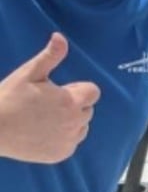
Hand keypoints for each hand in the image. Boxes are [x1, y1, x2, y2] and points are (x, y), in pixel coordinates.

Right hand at [0, 32, 100, 162]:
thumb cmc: (10, 97)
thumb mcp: (30, 72)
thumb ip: (51, 55)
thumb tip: (60, 36)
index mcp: (71, 102)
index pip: (93, 92)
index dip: (77, 90)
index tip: (59, 91)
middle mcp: (74, 123)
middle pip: (87, 110)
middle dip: (74, 105)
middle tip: (47, 104)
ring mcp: (67, 141)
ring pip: (81, 128)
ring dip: (71, 122)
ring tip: (46, 118)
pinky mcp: (59, 155)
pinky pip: (71, 144)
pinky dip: (63, 138)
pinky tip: (44, 132)